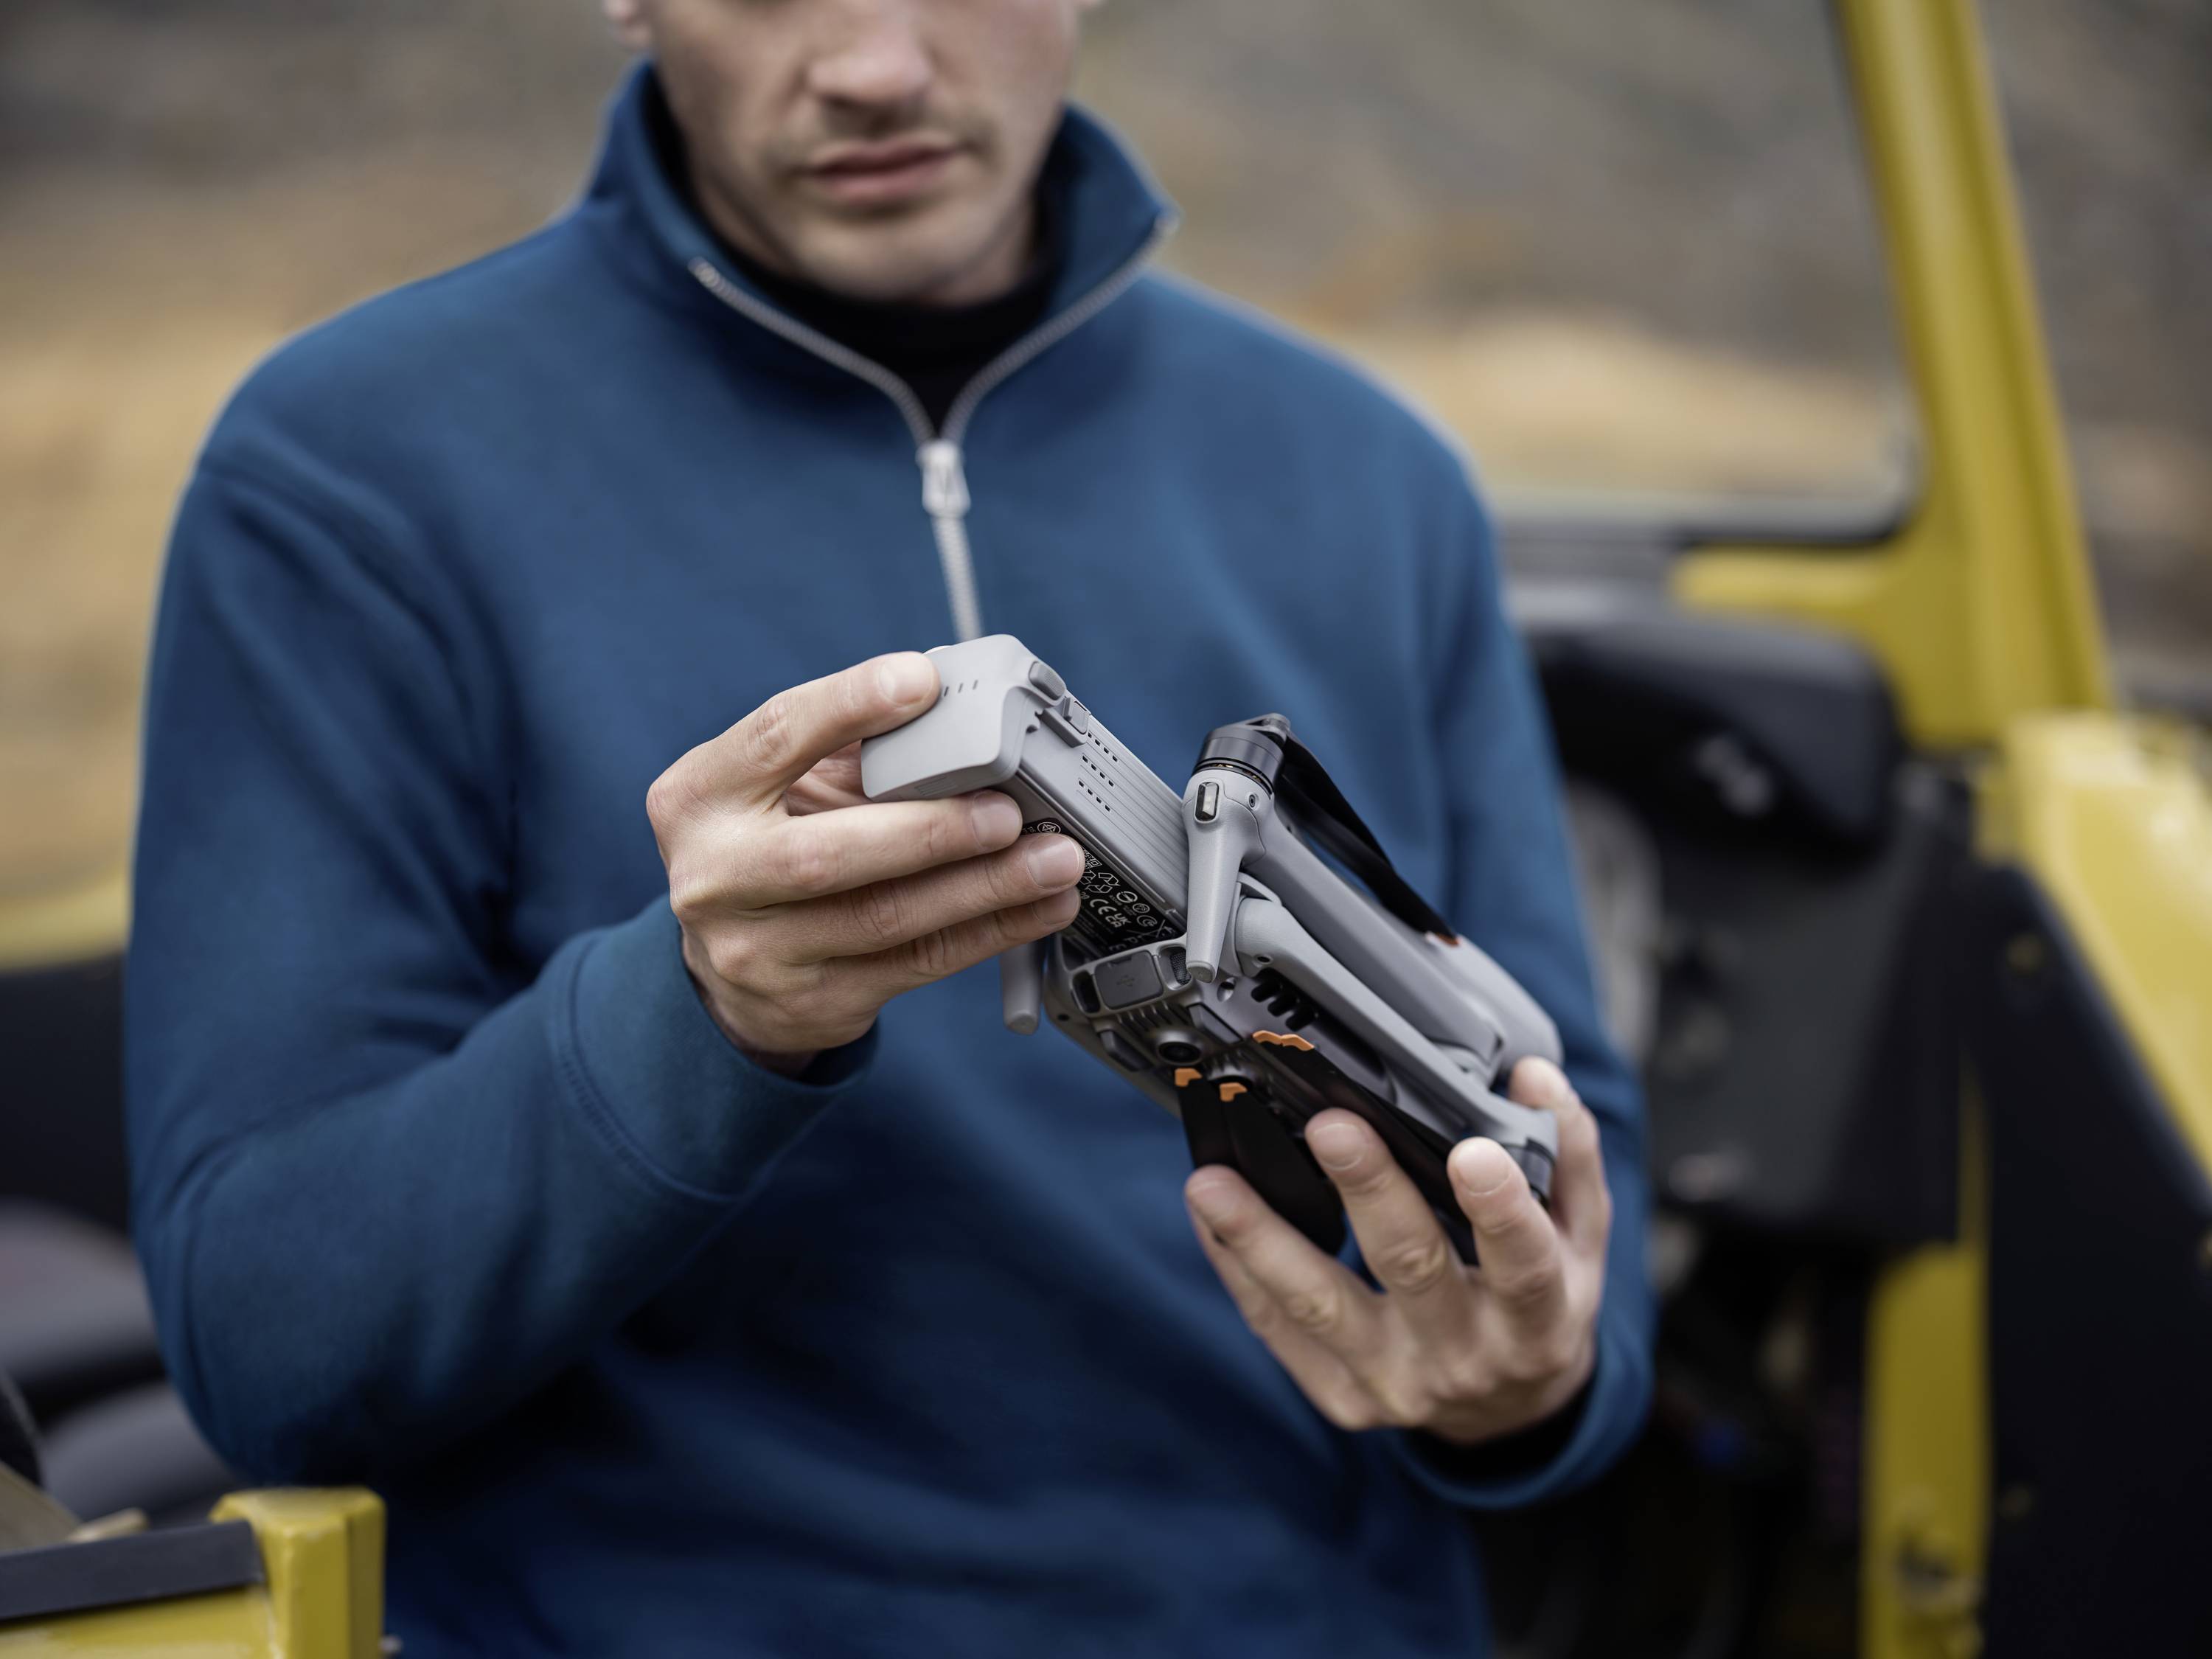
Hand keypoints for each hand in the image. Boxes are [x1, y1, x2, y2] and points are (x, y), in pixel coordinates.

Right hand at [646, 652, 1084, 1071]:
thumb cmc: (768, 841)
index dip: (848, 706)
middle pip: (827, 854)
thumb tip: (960, 710)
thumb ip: (849, 747)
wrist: (725, 964)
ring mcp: (757, 951)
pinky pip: (917, 962)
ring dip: (985, 887)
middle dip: (931, 832)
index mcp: (699, 796)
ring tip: (1055, 859)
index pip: (774, 737)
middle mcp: (714, 877)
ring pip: (885, 918)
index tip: (922, 682)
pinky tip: (1040, 907)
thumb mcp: (778, 786)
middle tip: (1009, 811)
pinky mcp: (813, 1001)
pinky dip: (990, 931)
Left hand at [1184, 1058, 1608, 1446]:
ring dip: (1262, 1240)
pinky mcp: (1341, 1396)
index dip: (1500, 1208)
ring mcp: (1397, 1381)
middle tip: (1332, 1127)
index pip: (1524, 1264)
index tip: (1473, 1152)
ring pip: (1321, 1306)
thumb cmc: (1540, 1305)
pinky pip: (1279, 1329)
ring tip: (1213, 1184)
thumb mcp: (1579, 1238)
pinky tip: (1211, 1216)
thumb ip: (1566, 1154)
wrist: (1509, 1415)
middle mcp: (1466, 1355)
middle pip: (1412, 1268)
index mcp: (1537, 1318)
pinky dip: (1239, 1268)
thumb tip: (1534, 1076)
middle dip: (1369, 1193)